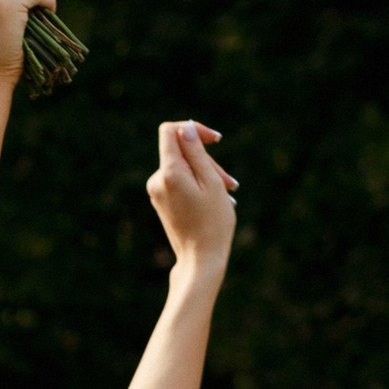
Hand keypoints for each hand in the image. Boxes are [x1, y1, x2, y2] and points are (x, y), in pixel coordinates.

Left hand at [146, 119, 238, 272]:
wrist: (200, 261)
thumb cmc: (212, 223)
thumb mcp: (211, 182)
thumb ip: (196, 152)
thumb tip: (186, 128)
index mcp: (168, 172)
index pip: (170, 131)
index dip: (193, 129)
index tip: (215, 140)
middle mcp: (157, 180)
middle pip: (181, 152)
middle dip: (207, 161)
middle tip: (231, 183)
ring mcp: (157, 193)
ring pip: (184, 169)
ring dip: (207, 176)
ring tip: (229, 193)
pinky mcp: (162, 202)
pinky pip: (180, 183)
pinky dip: (199, 186)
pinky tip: (217, 200)